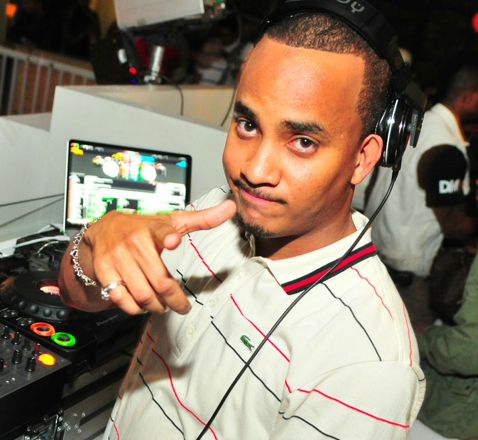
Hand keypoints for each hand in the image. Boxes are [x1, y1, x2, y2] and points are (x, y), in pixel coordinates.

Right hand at [65, 200, 235, 314]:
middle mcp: (134, 241)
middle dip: (174, 300)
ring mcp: (117, 257)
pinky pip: (121, 299)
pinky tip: (142, 304)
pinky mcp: (104, 271)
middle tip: (182, 306)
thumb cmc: (144, 227)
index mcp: (153, 228)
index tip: (174, 240)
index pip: (162, 230)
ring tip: (163, 305)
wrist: (103, 229)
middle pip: (160, 280)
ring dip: (156, 306)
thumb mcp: (172, 221)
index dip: (168, 235)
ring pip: (142, 294)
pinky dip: (134, 307)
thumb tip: (231, 207)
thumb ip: (202, 218)